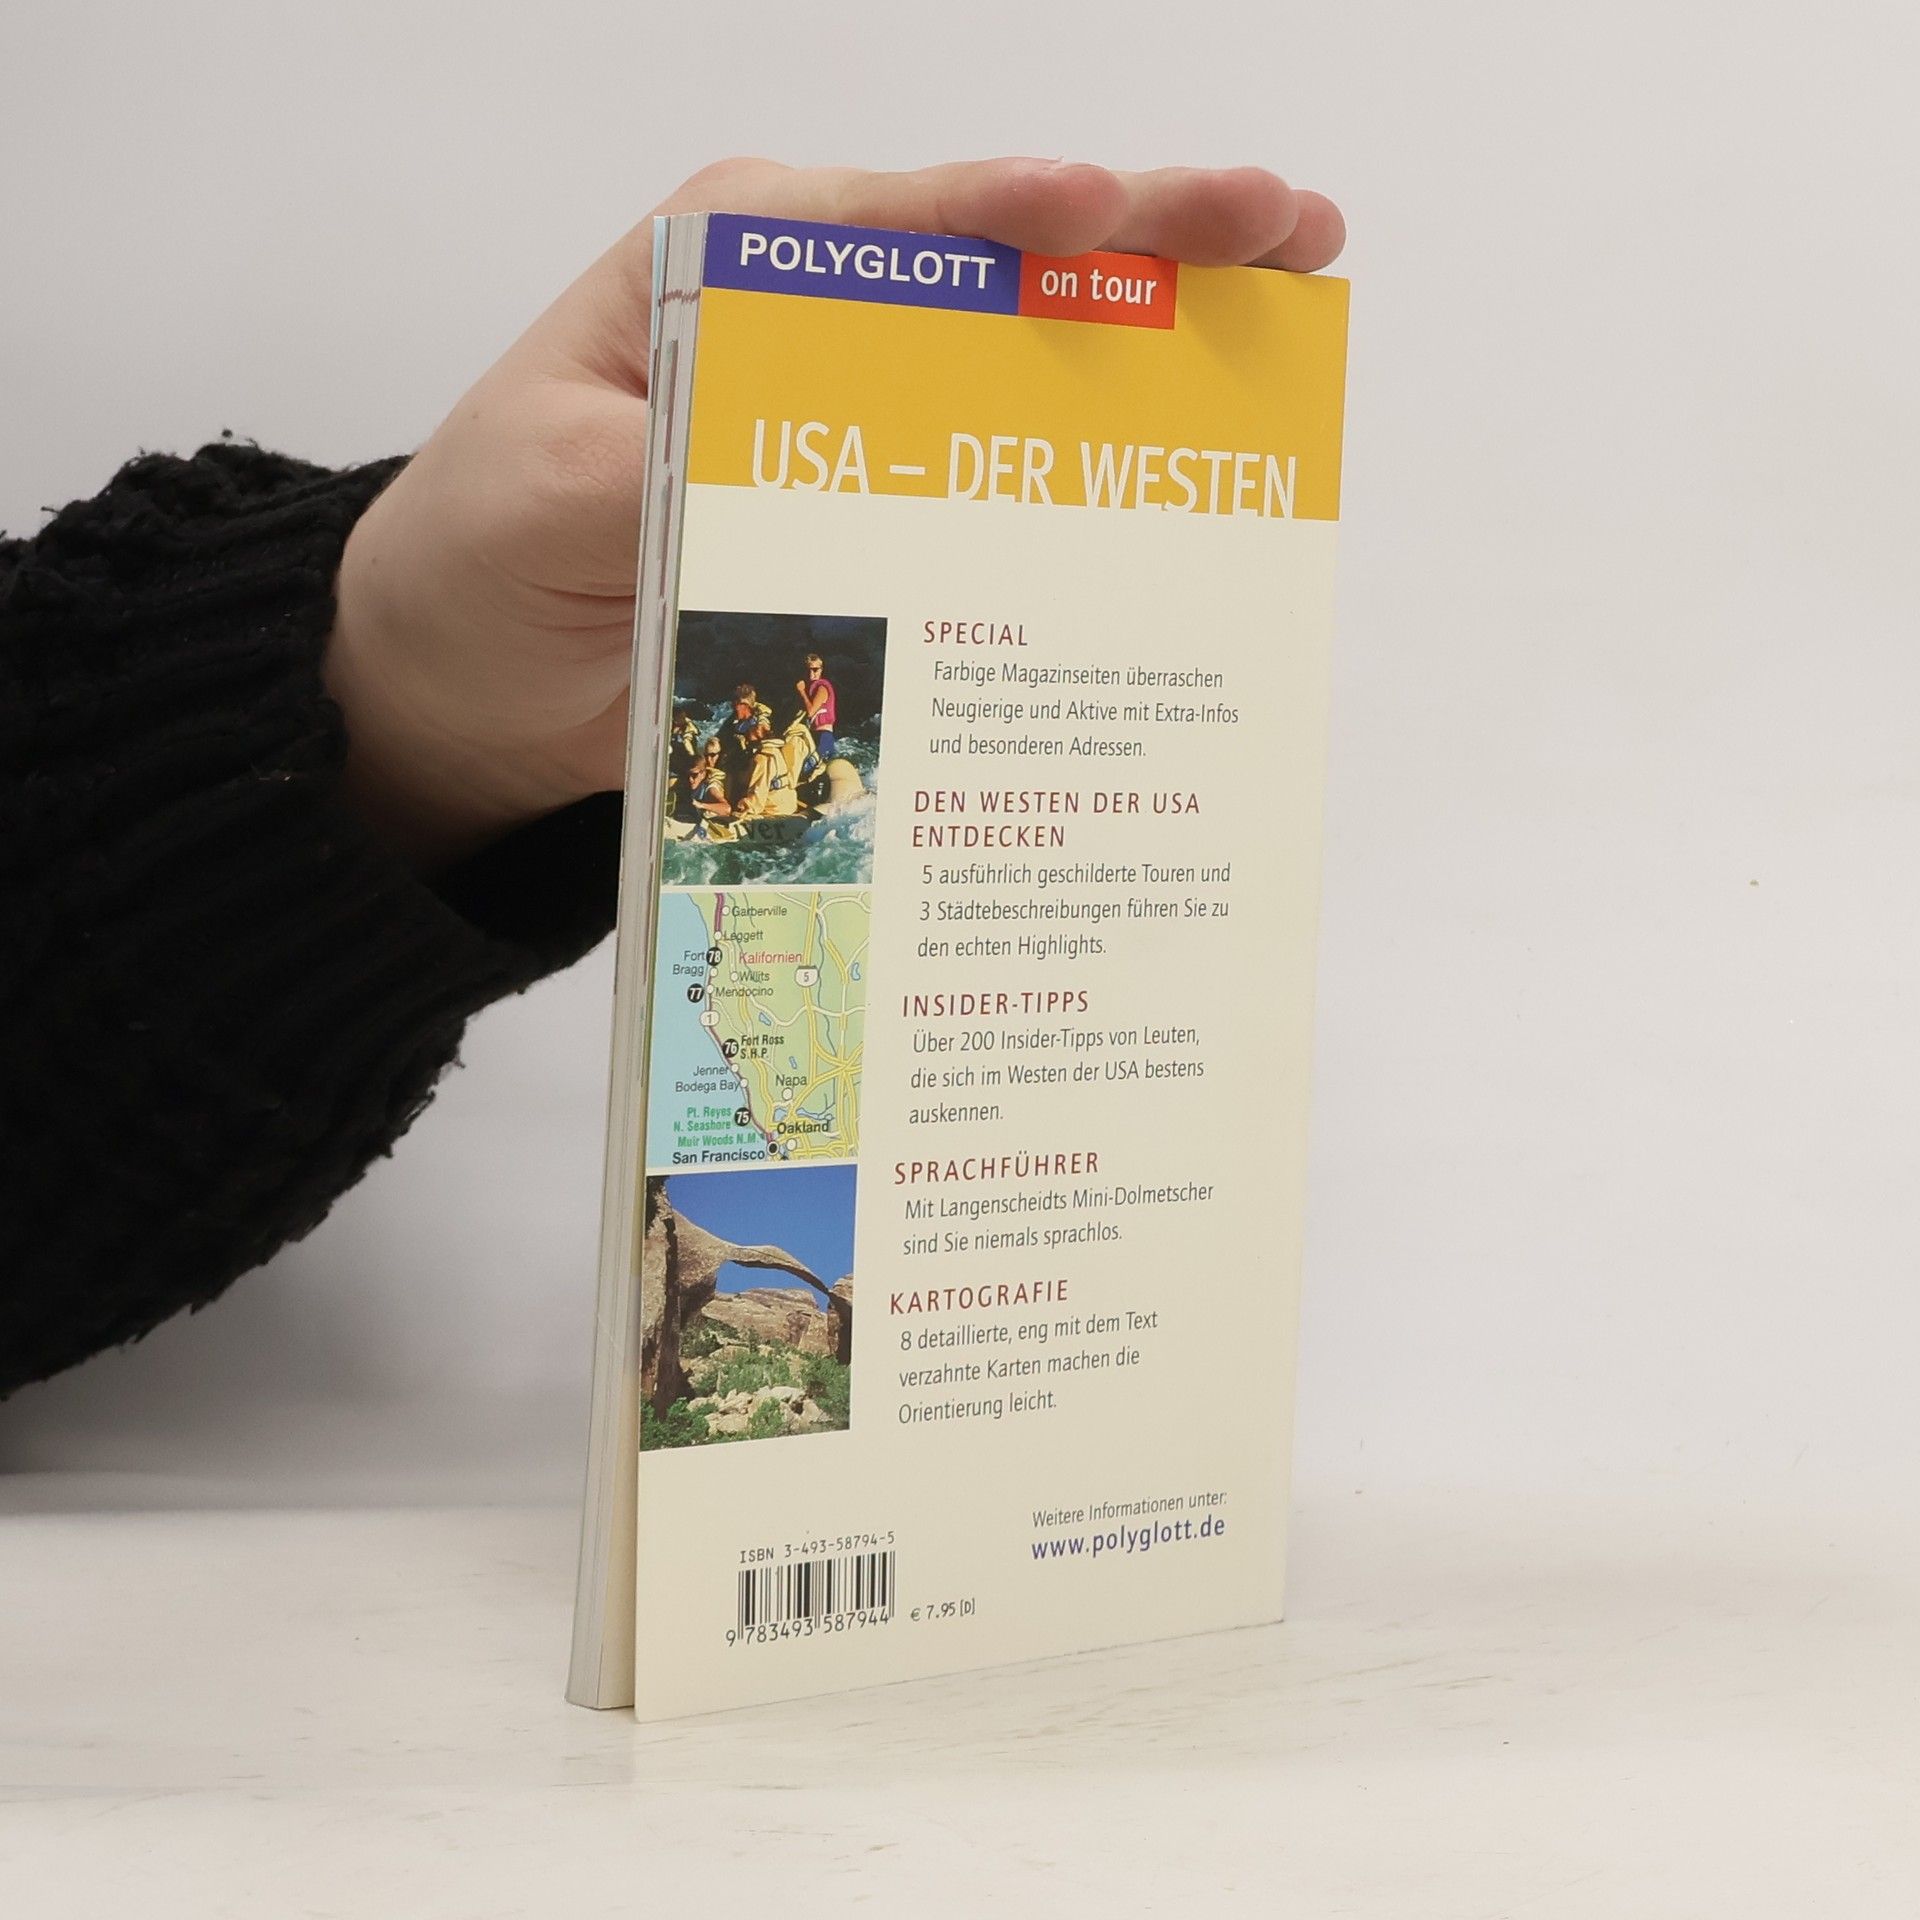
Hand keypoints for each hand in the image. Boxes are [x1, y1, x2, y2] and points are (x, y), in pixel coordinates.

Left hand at [326, 157, 1345, 867]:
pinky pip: (998, 492)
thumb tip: (800, 483)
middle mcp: (817, 326)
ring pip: (1028, 373)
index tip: (1116, 209)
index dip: (1024, 213)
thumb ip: (673, 468)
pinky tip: (1191, 483)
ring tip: (1293, 326)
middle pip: (1007, 273)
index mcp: (730, 265)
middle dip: (1153, 246)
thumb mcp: (548, 492)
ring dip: (1160, 355)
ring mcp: (858, 425)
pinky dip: (1095, 483)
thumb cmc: (482, 551)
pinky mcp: (874, 519)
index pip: (902, 221)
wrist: (466, 679)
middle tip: (1293, 228)